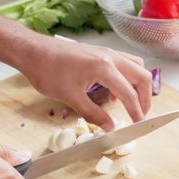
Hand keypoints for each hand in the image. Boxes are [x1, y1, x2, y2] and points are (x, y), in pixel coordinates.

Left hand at [19, 39, 152, 130]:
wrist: (33, 51)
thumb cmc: (47, 71)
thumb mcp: (70, 97)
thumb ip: (93, 113)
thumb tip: (109, 127)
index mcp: (104, 67)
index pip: (129, 92)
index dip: (136, 111)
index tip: (139, 124)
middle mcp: (110, 57)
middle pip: (141, 75)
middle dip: (145, 97)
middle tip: (140, 114)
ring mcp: (106, 52)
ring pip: (135, 66)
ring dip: (138, 84)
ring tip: (131, 103)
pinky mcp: (100, 52)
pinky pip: (123, 63)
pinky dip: (126, 77)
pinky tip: (114, 92)